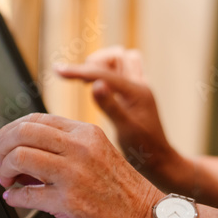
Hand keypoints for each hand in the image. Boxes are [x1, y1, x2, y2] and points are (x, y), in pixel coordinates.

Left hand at [0, 113, 161, 217]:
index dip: (12, 129)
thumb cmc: (125, 193)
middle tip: (1, 161)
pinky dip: (14, 196)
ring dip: (5, 169)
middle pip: (24, 133)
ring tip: (8, 179)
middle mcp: (80, 148)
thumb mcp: (100, 155)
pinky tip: (15, 198)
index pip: (37, 119)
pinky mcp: (69, 202)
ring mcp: (74, 174)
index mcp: (87, 133)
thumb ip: (67, 149)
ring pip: (20, 156)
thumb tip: (27, 151)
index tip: (0, 140)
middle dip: (3, 146)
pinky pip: (26, 194)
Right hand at [55, 47, 181, 186]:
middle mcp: (140, 86)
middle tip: (81, 80)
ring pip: (121, 62)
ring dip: (102, 67)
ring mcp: (138, 90)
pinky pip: (120, 75)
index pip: (103, 73)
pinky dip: (106, 76)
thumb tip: (95, 84)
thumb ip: (111, 106)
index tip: (57, 70)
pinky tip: (95, 90)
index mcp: (137, 91)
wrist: (160, 161)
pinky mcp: (134, 97)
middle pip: (118, 56)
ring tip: (86, 82)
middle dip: (97, 62)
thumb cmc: (144, 150)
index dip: (78, 71)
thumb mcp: (125, 130)